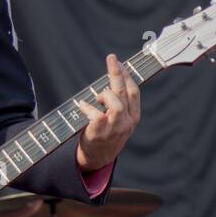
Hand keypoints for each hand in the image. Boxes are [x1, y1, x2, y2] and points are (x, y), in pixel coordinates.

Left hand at [75, 53, 139, 171]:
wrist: (98, 158)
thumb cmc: (107, 134)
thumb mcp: (119, 120)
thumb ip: (119, 104)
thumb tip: (112, 82)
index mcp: (134, 117)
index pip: (134, 92)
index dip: (127, 76)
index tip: (120, 63)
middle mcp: (127, 122)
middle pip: (124, 93)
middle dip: (118, 73)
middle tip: (112, 58)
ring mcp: (115, 129)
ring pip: (116, 104)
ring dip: (105, 95)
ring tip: (97, 96)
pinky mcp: (100, 133)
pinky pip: (96, 115)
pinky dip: (87, 107)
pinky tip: (82, 105)